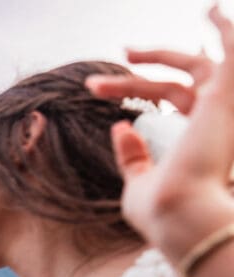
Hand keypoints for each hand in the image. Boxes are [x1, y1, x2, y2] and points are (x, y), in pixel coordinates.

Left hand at [86, 7, 233, 260]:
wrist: (183, 215)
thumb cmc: (163, 209)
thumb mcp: (142, 180)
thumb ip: (134, 156)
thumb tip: (119, 128)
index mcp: (202, 136)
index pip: (172, 98)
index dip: (137, 87)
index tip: (98, 89)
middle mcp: (218, 120)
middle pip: (179, 82)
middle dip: (148, 66)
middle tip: (115, 60)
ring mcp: (226, 106)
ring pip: (194, 66)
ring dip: (164, 53)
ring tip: (136, 45)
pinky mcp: (227, 94)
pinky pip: (233, 47)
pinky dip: (227, 27)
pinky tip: (214, 9)